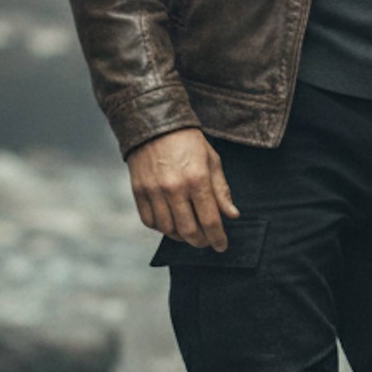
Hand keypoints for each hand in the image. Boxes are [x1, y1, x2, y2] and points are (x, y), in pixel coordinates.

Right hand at [127, 128, 238, 249]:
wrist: (155, 125)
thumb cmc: (188, 142)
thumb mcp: (212, 161)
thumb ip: (222, 191)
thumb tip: (232, 216)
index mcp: (197, 179)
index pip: (210, 220)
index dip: (218, 238)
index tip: (222, 246)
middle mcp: (174, 188)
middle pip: (189, 230)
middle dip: (201, 242)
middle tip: (206, 242)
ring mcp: (154, 191)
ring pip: (168, 229)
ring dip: (181, 236)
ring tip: (189, 232)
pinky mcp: (139, 191)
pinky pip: (149, 221)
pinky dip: (161, 228)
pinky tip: (170, 223)